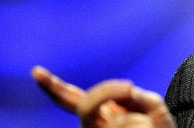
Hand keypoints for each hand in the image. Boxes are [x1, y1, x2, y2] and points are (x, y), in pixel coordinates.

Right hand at [31, 66, 174, 127]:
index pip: (73, 98)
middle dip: (106, 91)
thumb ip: (134, 96)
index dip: (53, 87)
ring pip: (118, 122)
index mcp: (100, 112)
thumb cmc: (158, 125)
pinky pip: (132, 127)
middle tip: (128, 86)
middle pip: (86, 106)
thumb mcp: (151, 104)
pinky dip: (147, 127)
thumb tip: (122, 91)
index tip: (36, 71)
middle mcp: (93, 126)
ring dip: (142, 120)